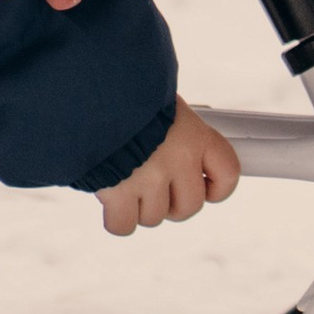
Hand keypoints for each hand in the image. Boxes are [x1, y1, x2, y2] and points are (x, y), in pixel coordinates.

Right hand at [98, 99, 241, 237]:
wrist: (86, 87)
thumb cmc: (123, 90)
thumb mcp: (160, 101)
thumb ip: (175, 130)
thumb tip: (181, 144)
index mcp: (193, 133)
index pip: (228, 173)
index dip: (217, 187)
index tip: (205, 186)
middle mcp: (176, 159)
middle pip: (190, 205)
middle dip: (173, 201)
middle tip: (155, 184)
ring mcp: (148, 179)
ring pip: (154, 217)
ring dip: (140, 205)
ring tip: (126, 180)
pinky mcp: (117, 194)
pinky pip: (124, 225)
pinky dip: (117, 218)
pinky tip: (111, 199)